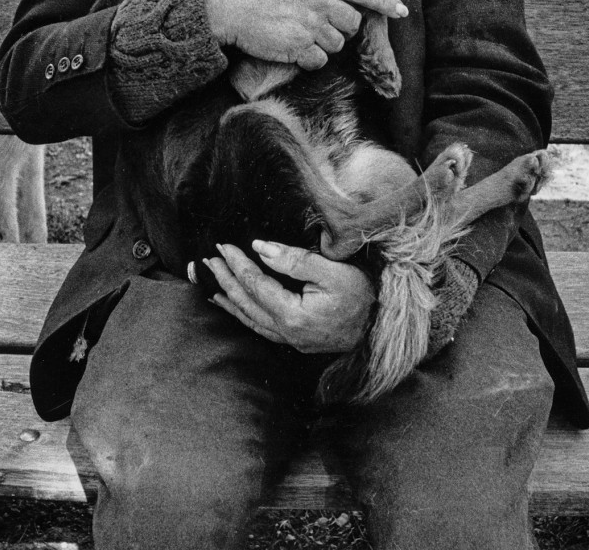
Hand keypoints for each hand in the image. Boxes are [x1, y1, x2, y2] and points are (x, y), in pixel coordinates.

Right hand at [203, 0, 407, 70]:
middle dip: (341, 29)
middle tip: (319, 26)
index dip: (385, 1)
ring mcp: (310, 24)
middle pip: (352, 23)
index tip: (401, 11)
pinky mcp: (298, 47)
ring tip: (299, 36)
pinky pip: (319, 61)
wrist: (220, 4)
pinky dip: (310, 60)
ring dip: (324, 45)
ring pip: (337, 45)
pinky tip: (292, 51)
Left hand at [204, 240, 374, 352]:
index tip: (223, 246)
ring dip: (229, 298)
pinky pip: (259, 328)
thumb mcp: (333, 270)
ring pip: (249, 318)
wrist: (381, 326)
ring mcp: (289, 340)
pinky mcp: (294, 341)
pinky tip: (234, 307)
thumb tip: (260, 247)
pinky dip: (242, 315)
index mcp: (293, 315)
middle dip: (225, 279)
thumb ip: (294, 260)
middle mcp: (286, 332)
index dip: (237, 264)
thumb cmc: (362, 295)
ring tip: (211, 283)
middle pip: (246, 302)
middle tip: (207, 260)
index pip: (255, 285)